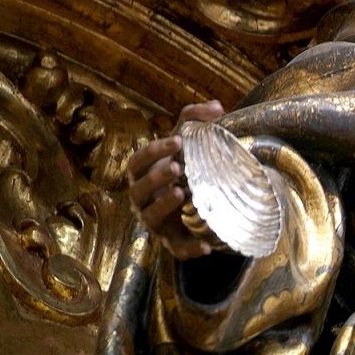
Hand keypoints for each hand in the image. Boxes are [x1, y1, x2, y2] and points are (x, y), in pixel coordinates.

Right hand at [127, 100, 224, 259]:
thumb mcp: (186, 143)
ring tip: (181, 193)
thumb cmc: (182, 167)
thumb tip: (217, 106)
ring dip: (163, 206)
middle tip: (176, 166)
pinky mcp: (172, 241)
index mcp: (144, 172)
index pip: (138, 161)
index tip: (177, 141)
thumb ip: (195, 120)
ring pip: (150, 217)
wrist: (191, 201)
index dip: (154, 151)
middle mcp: (144, 198)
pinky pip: (177, 248)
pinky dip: (190, 248)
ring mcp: (156, 222)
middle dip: (155, 177)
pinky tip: (206, 246)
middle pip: (139, 189)